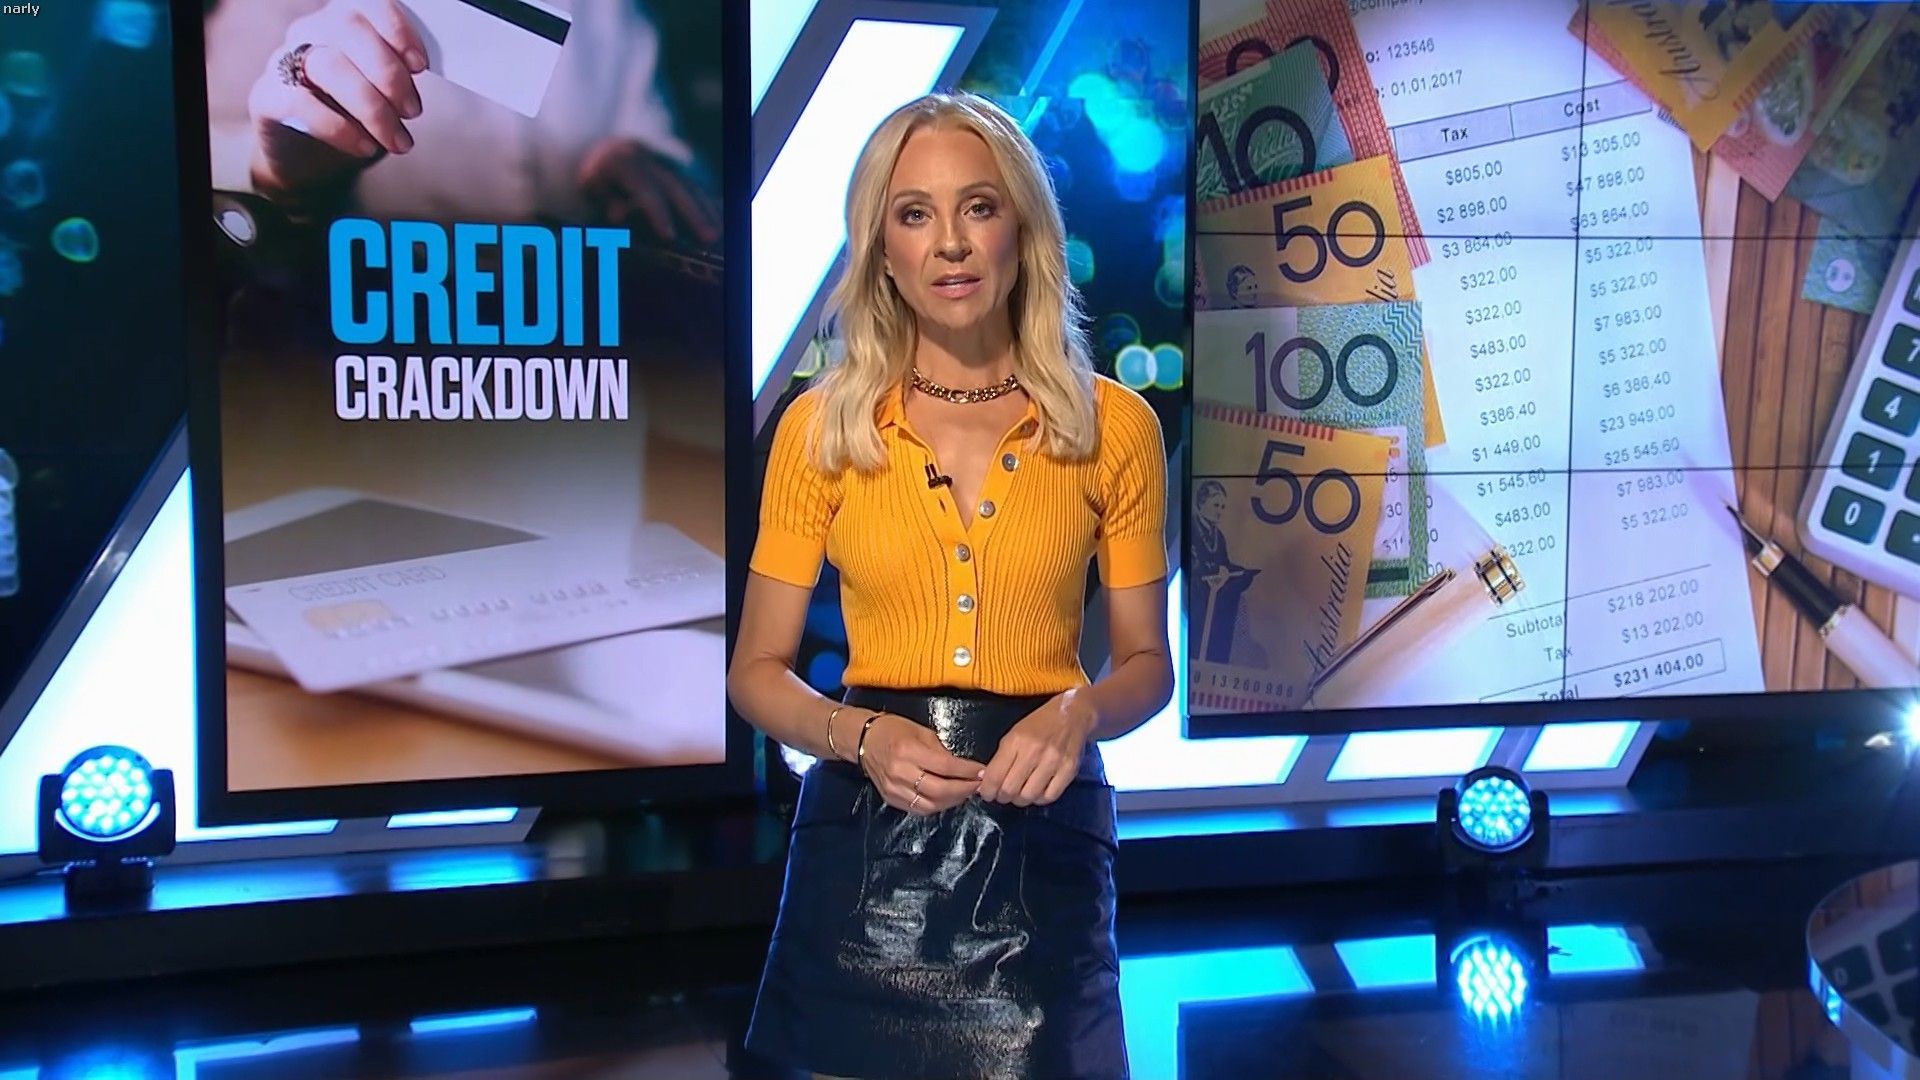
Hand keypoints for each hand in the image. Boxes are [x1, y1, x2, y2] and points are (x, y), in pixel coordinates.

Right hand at [247, 0, 427, 201]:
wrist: (305, 157)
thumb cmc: (352, 117)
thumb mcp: (382, 93)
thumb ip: (399, 77)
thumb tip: (422, 81)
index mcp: (342, 23)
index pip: (368, 5)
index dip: (398, 30)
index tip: (421, 65)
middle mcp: (311, 32)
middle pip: (348, 28)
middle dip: (389, 72)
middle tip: (413, 111)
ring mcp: (285, 61)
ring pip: (329, 65)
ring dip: (372, 107)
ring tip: (397, 139)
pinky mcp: (268, 96)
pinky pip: (301, 103)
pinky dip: (341, 128)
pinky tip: (365, 146)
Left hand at [579, 138, 720, 244]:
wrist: (602, 149)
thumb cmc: (596, 180)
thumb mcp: (593, 190)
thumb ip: (607, 202)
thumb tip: (617, 215)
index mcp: (621, 161)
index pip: (644, 190)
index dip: (658, 214)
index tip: (669, 237)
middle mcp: (646, 157)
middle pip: (675, 187)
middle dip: (693, 213)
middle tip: (707, 237)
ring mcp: (664, 160)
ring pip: (690, 185)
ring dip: (706, 210)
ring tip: (718, 232)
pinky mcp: (675, 166)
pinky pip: (695, 185)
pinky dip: (708, 203)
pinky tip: (720, 218)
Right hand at [855, 712, 983, 816]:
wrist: (864, 739)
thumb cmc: (895, 729)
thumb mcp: (921, 732)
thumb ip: (941, 752)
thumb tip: (962, 768)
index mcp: (908, 751)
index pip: (945, 766)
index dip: (967, 771)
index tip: (982, 771)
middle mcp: (900, 772)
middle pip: (939, 790)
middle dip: (964, 789)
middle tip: (978, 785)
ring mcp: (894, 789)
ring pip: (930, 804)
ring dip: (952, 801)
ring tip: (965, 793)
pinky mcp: (890, 799)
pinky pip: (918, 809)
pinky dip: (937, 806)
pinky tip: (947, 799)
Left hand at [979, 691, 1098, 806]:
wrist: (1072, 714)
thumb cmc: (1039, 723)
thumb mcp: (1013, 734)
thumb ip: (1000, 758)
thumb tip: (986, 781)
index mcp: (1016, 741)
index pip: (995, 776)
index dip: (987, 791)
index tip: (987, 793)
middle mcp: (1034, 752)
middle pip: (1010, 790)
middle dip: (1002, 797)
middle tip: (1002, 794)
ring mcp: (1053, 762)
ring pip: (1029, 796)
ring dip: (1020, 800)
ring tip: (1019, 793)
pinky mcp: (1069, 770)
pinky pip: (1049, 797)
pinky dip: (1039, 799)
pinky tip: (1036, 791)